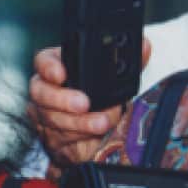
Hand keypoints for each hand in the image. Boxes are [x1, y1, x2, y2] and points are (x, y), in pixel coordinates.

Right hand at [28, 39, 150, 165]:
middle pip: (42, 92)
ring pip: (53, 119)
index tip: (61, 74)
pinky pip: (61, 140)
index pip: (43, 61)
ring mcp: (46, 116)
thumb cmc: (103, 99)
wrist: (98, 134)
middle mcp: (47, 91)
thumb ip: (131, 62)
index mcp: (59, 68)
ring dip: (80, 122)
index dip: (49, 67)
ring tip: (103, 122)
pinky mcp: (52, 140)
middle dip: (63, 99)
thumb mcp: (118, 79)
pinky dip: (81, 138)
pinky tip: (96, 136)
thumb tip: (145, 46)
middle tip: (84, 104)